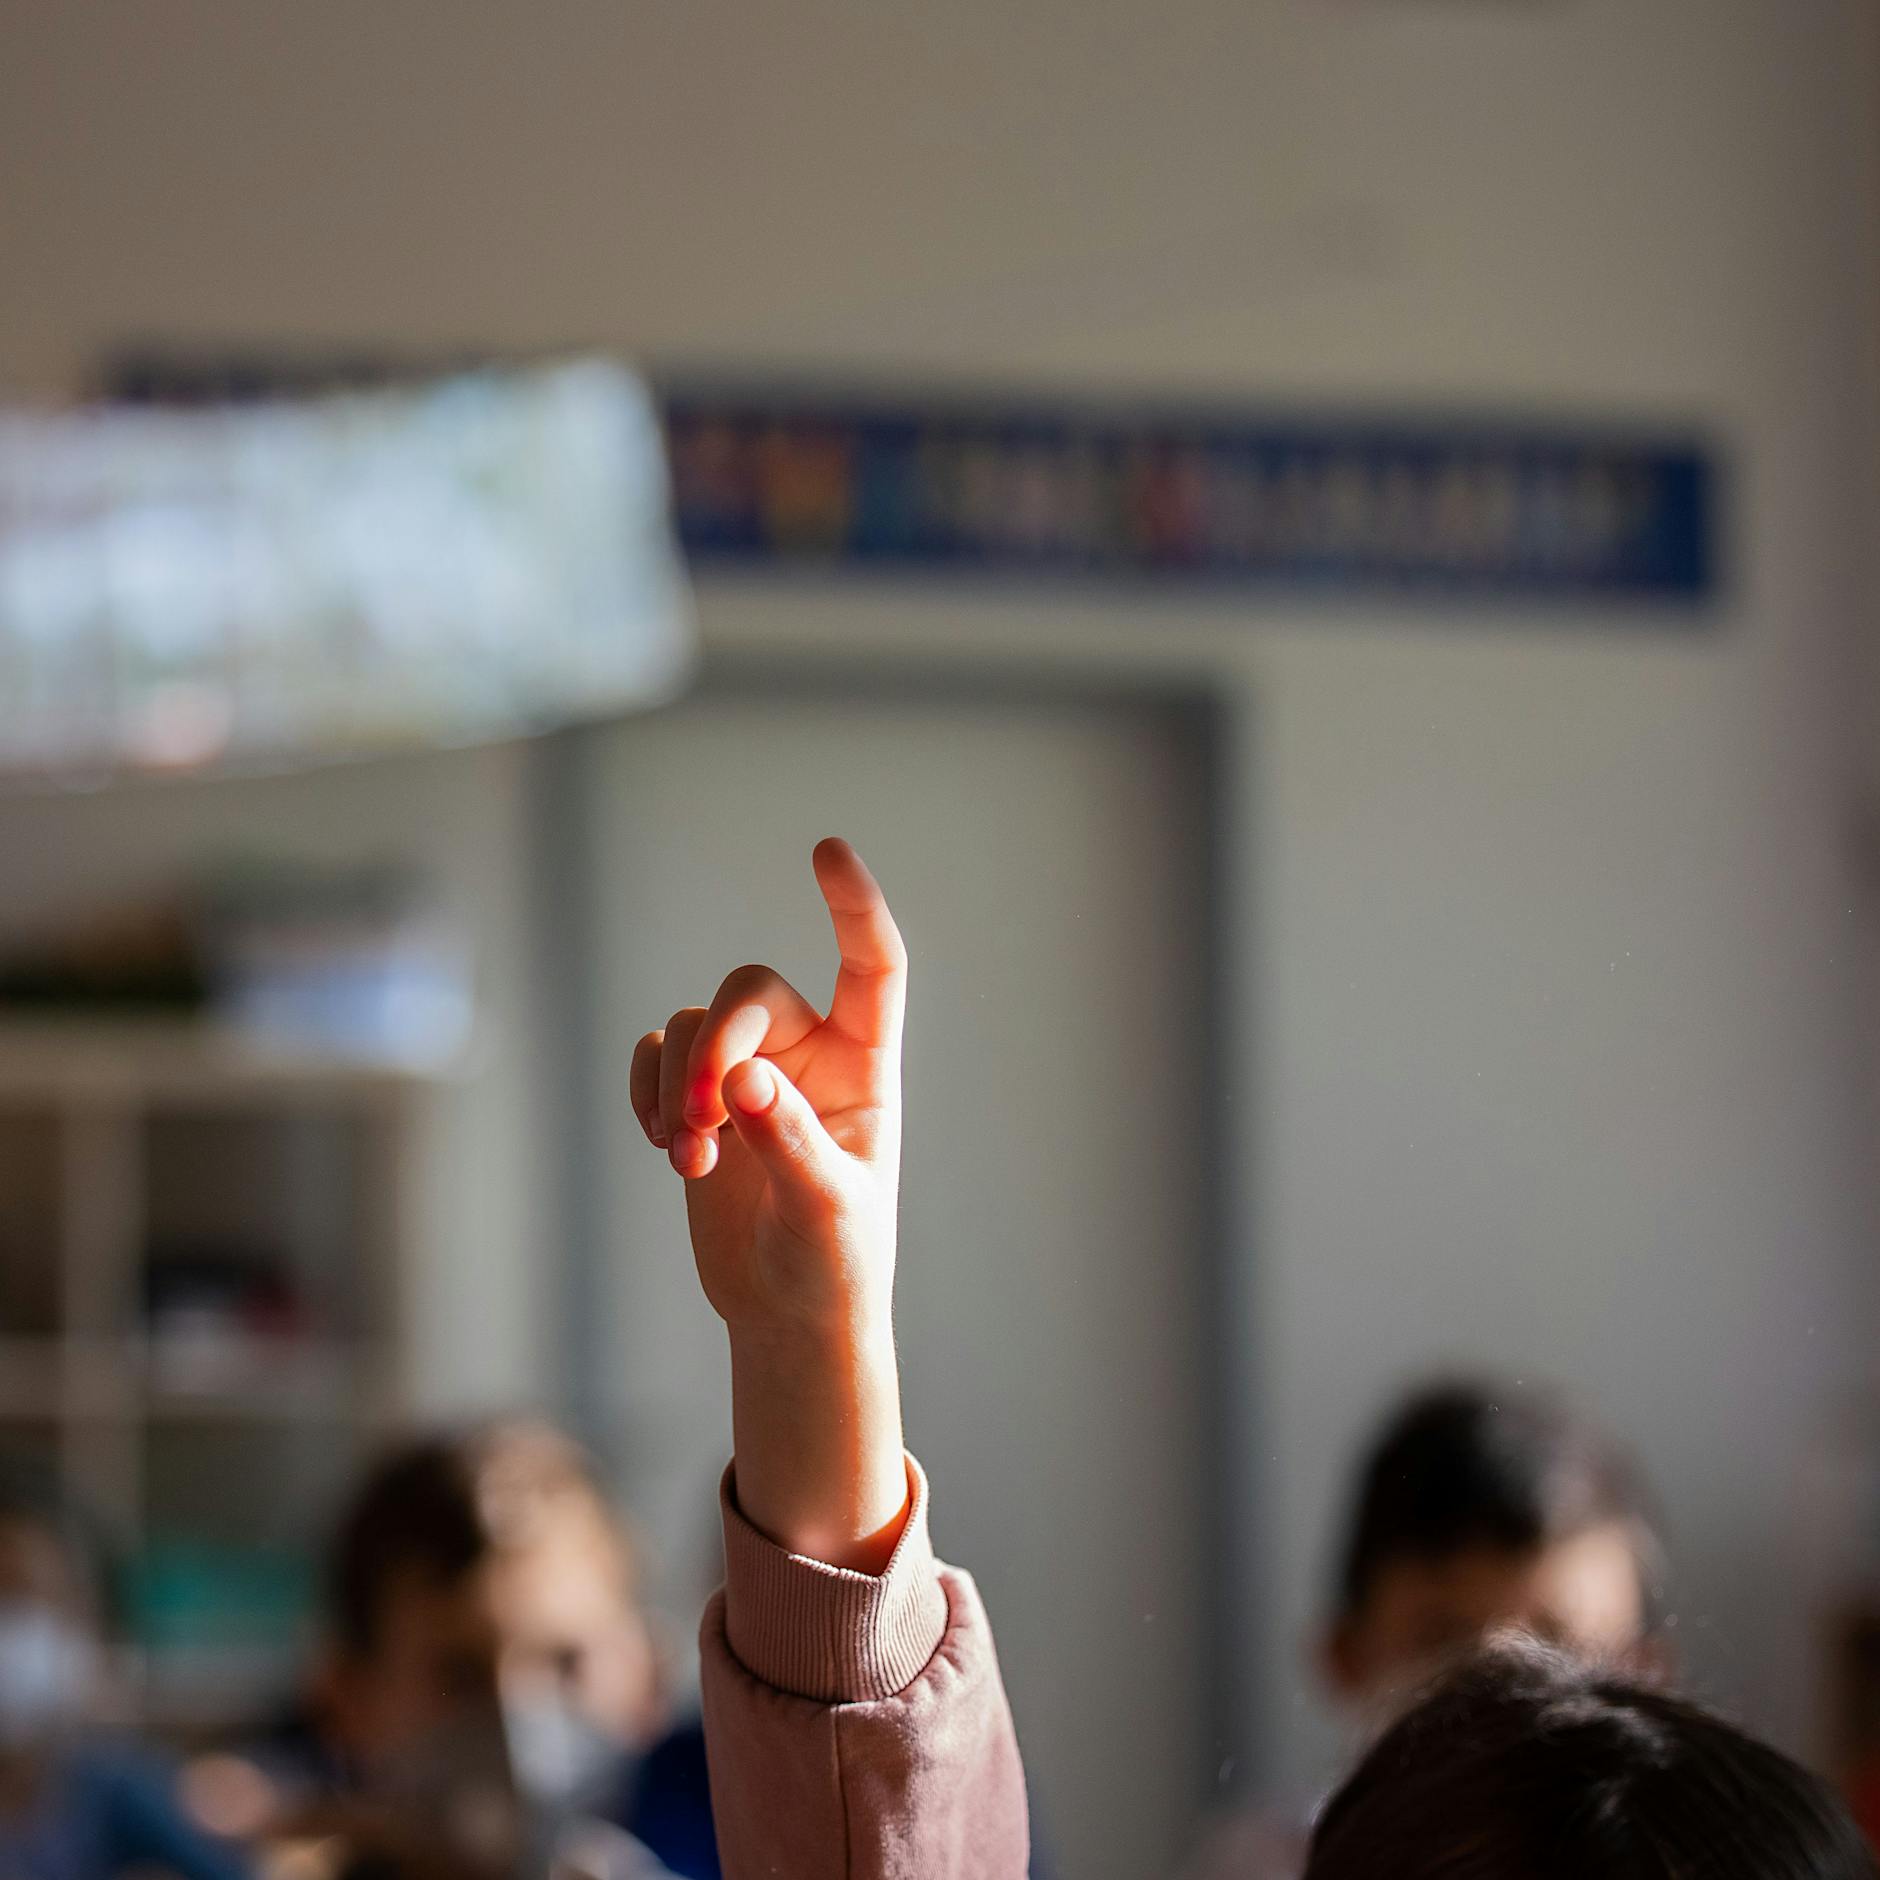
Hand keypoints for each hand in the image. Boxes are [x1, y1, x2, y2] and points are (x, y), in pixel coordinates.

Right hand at [632, 839, 909, 1570]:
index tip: (826, 851)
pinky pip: (657, 1055)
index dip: (852, 907)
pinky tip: (665, 1146)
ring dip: (677, 1085)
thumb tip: (745, 1081)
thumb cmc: (833, 1263)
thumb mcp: (825, 1208)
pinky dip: (648, 1089)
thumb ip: (790, 1142)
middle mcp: (808, 1055)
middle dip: (716, 1044)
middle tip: (704, 1120)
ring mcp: (750, 1075)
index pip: (870, 967)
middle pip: (749, 992)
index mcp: (865, 1067)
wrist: (788, 1312)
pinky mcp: (699, 1103)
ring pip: (694, 1026)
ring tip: (687, 1161)